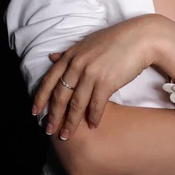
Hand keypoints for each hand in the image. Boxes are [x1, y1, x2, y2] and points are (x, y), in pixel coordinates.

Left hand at [32, 13, 161, 139]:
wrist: (140, 38)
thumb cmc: (115, 40)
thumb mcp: (87, 43)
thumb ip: (69, 53)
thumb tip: (51, 57)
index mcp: (71, 55)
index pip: (50, 80)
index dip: (41, 98)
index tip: (35, 113)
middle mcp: (78, 64)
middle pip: (61, 95)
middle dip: (54, 116)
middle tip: (49, 131)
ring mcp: (91, 73)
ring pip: (76, 104)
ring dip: (71, 123)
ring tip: (68, 135)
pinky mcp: (107, 82)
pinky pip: (96, 106)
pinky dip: (93, 118)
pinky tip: (93, 126)